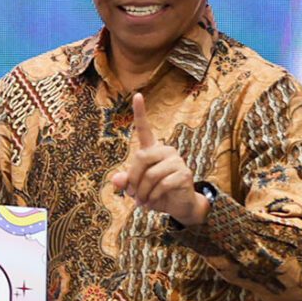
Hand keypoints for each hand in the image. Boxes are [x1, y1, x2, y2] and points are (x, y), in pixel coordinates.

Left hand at [107, 92, 204, 226]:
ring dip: (143, 192)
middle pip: (141, 158)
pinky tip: (152, 203)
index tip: (137, 95)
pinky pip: (162, 185)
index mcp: (153, 150)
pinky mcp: (184, 174)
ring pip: (151, 174)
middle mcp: (166, 151)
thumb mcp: (136, 188)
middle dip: (133, 179)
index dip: (140, 113)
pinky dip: (153, 197)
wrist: (178, 205)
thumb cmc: (155, 193)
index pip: (145, 129)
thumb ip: (125, 182)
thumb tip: (117, 180)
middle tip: (132, 195)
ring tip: (142, 202)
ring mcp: (177, 161)